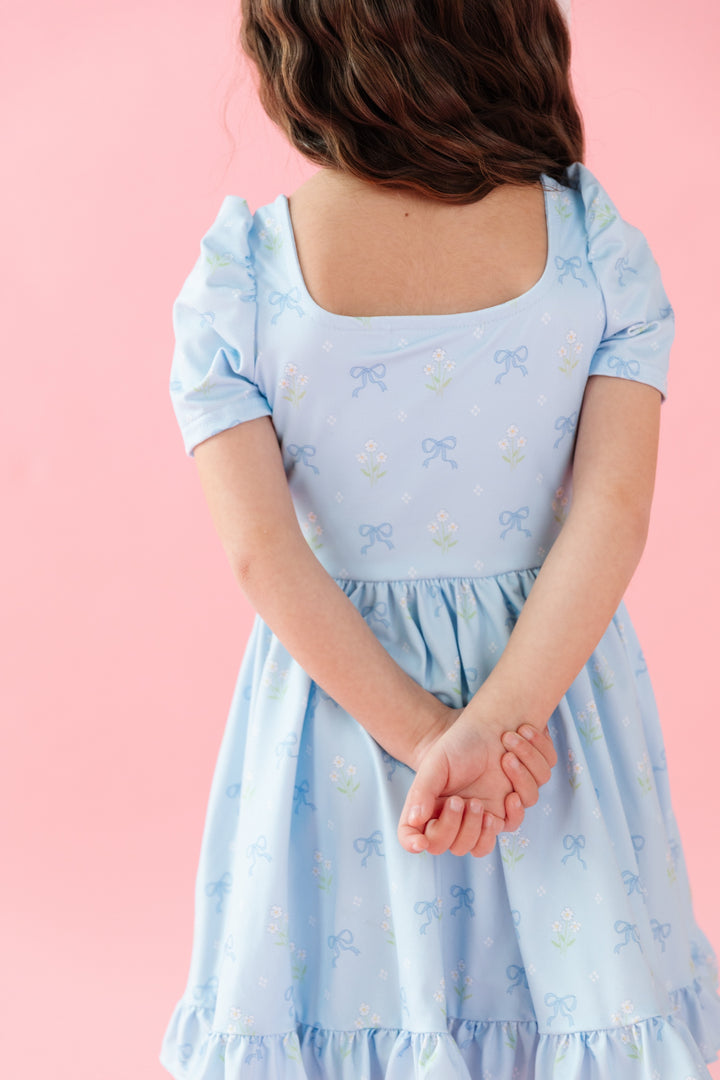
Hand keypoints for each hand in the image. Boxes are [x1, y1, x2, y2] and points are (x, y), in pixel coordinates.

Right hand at [398, 710, 555, 857]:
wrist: (495, 729)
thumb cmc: (459, 745)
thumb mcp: (436, 764)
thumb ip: (422, 792)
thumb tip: (414, 820)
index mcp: (432, 808)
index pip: (418, 837)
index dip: (414, 844)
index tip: (422, 843)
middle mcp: (456, 819)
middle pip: (458, 848)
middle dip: (465, 828)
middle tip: (469, 801)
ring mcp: (483, 818)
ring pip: (483, 847)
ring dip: (485, 827)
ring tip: (485, 798)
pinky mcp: (507, 811)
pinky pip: (513, 824)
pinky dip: (514, 809)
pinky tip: (511, 790)